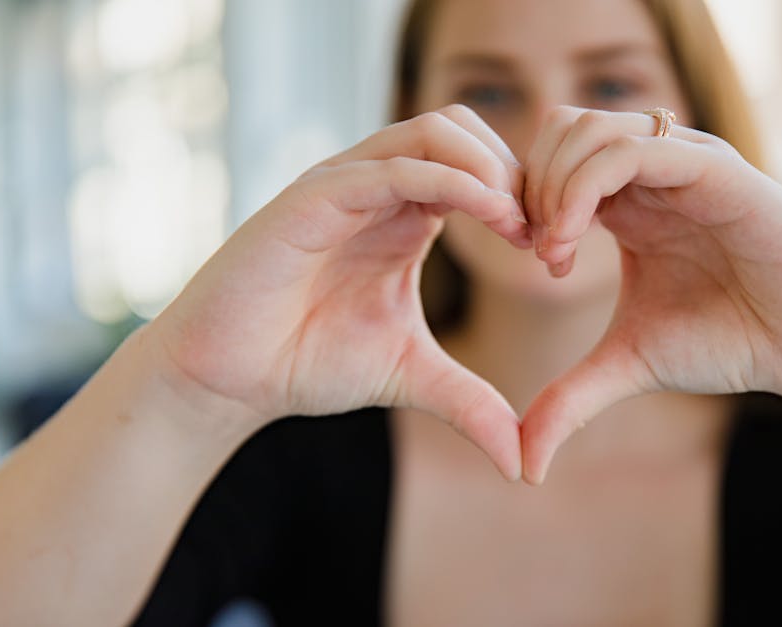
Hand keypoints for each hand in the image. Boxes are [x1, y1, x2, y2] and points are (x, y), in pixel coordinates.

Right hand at [146, 105, 529, 479]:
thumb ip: (470, 403)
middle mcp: (376, 189)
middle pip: (462, 130)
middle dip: (516, 172)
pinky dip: (450, 180)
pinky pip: (393, 168)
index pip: (477, 168)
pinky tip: (491, 215)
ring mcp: (344, 186)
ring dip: (490, 168)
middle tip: (543, 234)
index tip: (553, 253)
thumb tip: (522, 464)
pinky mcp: (313, 198)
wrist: (228, 377)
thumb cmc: (307, 363)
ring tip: (521, 224)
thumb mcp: (411, 377)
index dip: (525, 199)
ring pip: (433, 132)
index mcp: (403, 215)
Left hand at [519, 106, 781, 483]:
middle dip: (530, 186)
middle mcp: (652, 171)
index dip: (524, 200)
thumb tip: (523, 468)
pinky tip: (572, 246)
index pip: (554, 159)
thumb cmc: (729, 343)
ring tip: (555, 254)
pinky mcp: (713, 169)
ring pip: (587, 130)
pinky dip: (582, 189)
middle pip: (561, 129)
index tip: (528, 256)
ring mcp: (682, 163)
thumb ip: (570, 400)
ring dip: (552, 188)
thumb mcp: (629, 365)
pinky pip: (630, 150)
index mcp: (630, 199)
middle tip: (538, 252)